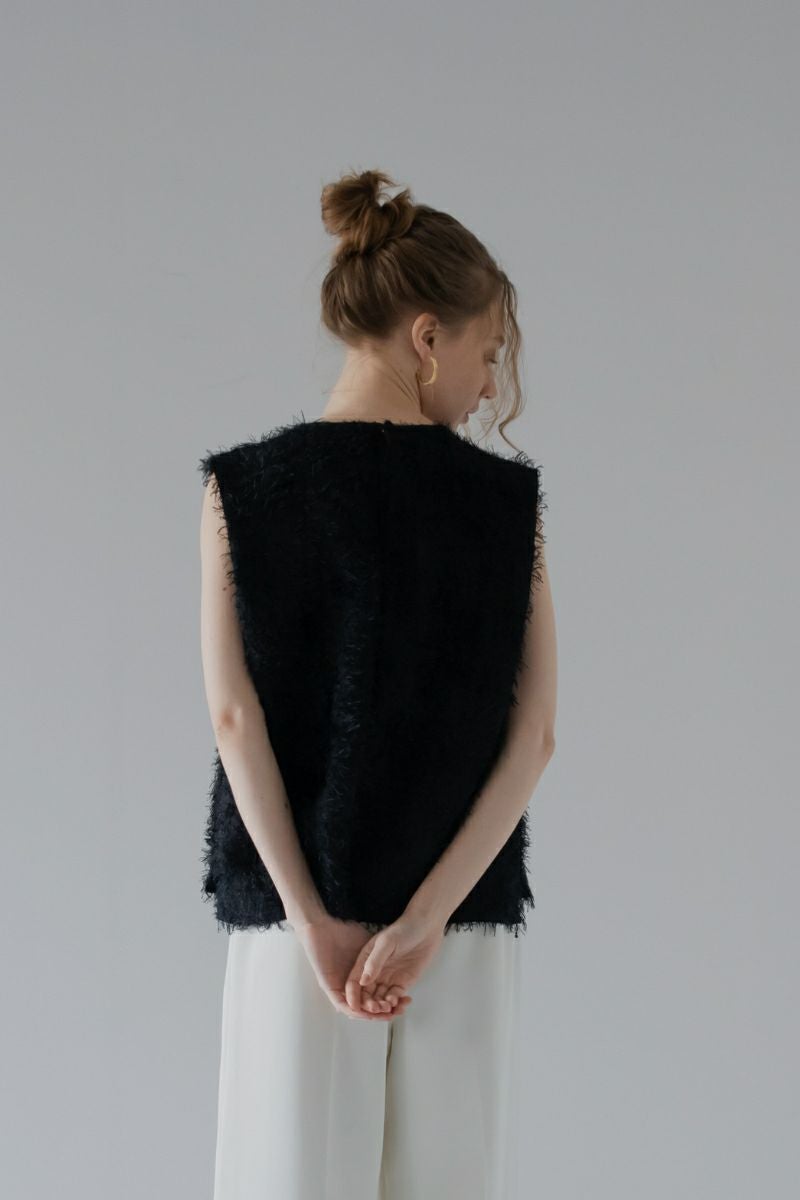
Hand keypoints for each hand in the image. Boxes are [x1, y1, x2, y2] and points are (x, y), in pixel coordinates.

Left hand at [291, 913, 412, 1020]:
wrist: (322, 926)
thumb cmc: (344, 932)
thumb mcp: (371, 945)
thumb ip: (378, 959)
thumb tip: (389, 972)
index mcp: (362, 974)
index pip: (375, 993)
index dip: (388, 999)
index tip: (401, 1002)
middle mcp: (352, 983)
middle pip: (368, 1003)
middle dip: (382, 1011)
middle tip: (397, 1010)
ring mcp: (339, 986)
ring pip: (356, 1008)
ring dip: (371, 1013)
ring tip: (386, 1013)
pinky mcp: (328, 986)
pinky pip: (341, 1003)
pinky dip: (353, 1010)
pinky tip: (364, 1012)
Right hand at [344, 910, 445, 1016]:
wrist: (427, 928)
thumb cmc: (404, 929)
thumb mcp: (386, 942)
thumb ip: (374, 962)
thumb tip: (362, 982)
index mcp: (365, 961)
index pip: (354, 982)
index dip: (353, 995)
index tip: (355, 1007)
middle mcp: (374, 972)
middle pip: (366, 994)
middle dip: (369, 1005)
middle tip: (376, 1009)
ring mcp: (388, 978)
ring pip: (380, 998)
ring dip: (382, 1006)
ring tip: (388, 1007)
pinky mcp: (402, 982)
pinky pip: (395, 997)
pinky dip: (395, 1003)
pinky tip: (398, 1003)